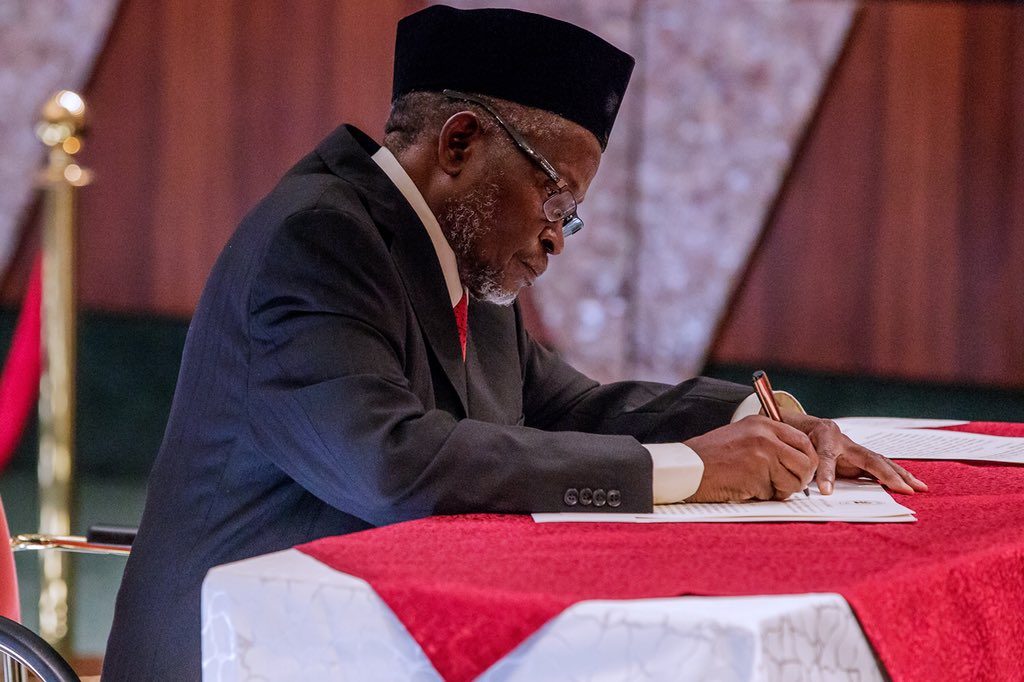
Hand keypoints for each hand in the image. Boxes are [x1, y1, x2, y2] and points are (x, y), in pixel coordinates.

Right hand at [683, 416, 817, 501]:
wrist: (689, 466)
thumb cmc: (713, 456)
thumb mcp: (744, 436)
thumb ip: (771, 442)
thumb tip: (801, 462)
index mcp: (764, 424)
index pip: (804, 441)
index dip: (807, 461)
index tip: (801, 471)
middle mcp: (766, 436)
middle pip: (806, 462)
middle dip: (801, 479)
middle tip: (787, 486)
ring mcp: (762, 455)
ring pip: (794, 481)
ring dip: (782, 490)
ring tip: (761, 487)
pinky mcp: (756, 475)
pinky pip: (773, 494)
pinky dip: (762, 496)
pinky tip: (744, 488)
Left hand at [781, 412, 927, 494]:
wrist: (795, 423)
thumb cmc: (790, 433)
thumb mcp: (787, 442)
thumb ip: (795, 459)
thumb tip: (799, 485)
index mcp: (824, 433)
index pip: (827, 455)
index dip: (827, 472)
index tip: (826, 491)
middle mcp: (844, 439)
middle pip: (869, 457)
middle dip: (887, 474)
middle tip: (903, 489)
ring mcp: (853, 449)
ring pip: (880, 462)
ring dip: (900, 475)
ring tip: (919, 487)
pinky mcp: (857, 458)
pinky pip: (878, 467)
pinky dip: (895, 476)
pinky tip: (911, 486)